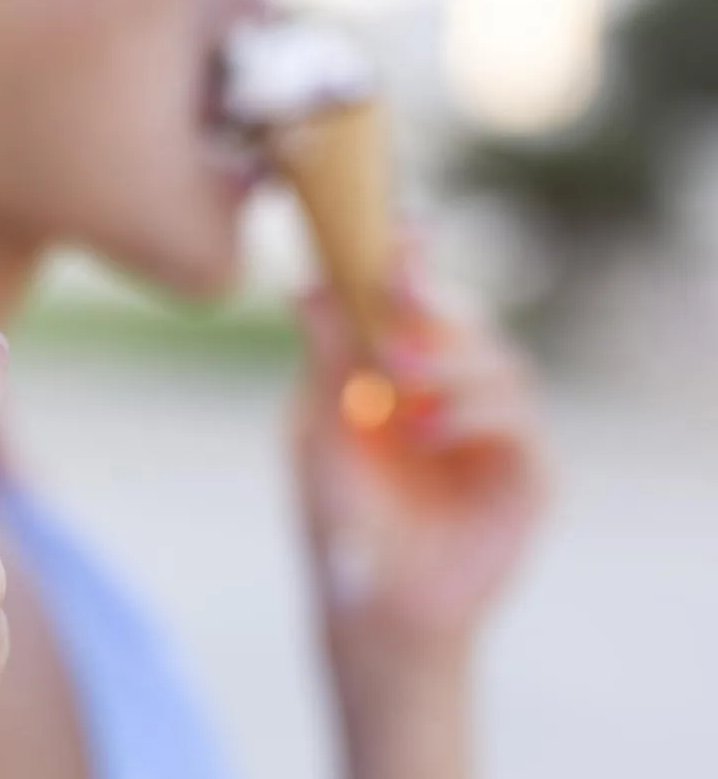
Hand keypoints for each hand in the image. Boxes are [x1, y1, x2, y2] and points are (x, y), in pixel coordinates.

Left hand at [292, 280, 547, 778]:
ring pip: (502, 362)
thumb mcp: (319, 430)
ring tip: (399, 376)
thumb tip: (306, 282)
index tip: (402, 227)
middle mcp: (452, 391)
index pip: (415, 303)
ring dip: (451, 358)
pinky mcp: (523, 474)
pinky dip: (474, 415)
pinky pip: (518, 423)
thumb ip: (324, 360)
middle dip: (435, 300)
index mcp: (399, 371)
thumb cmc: (339, 514)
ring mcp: (492, 430)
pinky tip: (428, 431)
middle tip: (400, 292)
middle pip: (467, 320)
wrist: (369, 603)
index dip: (412, 263)